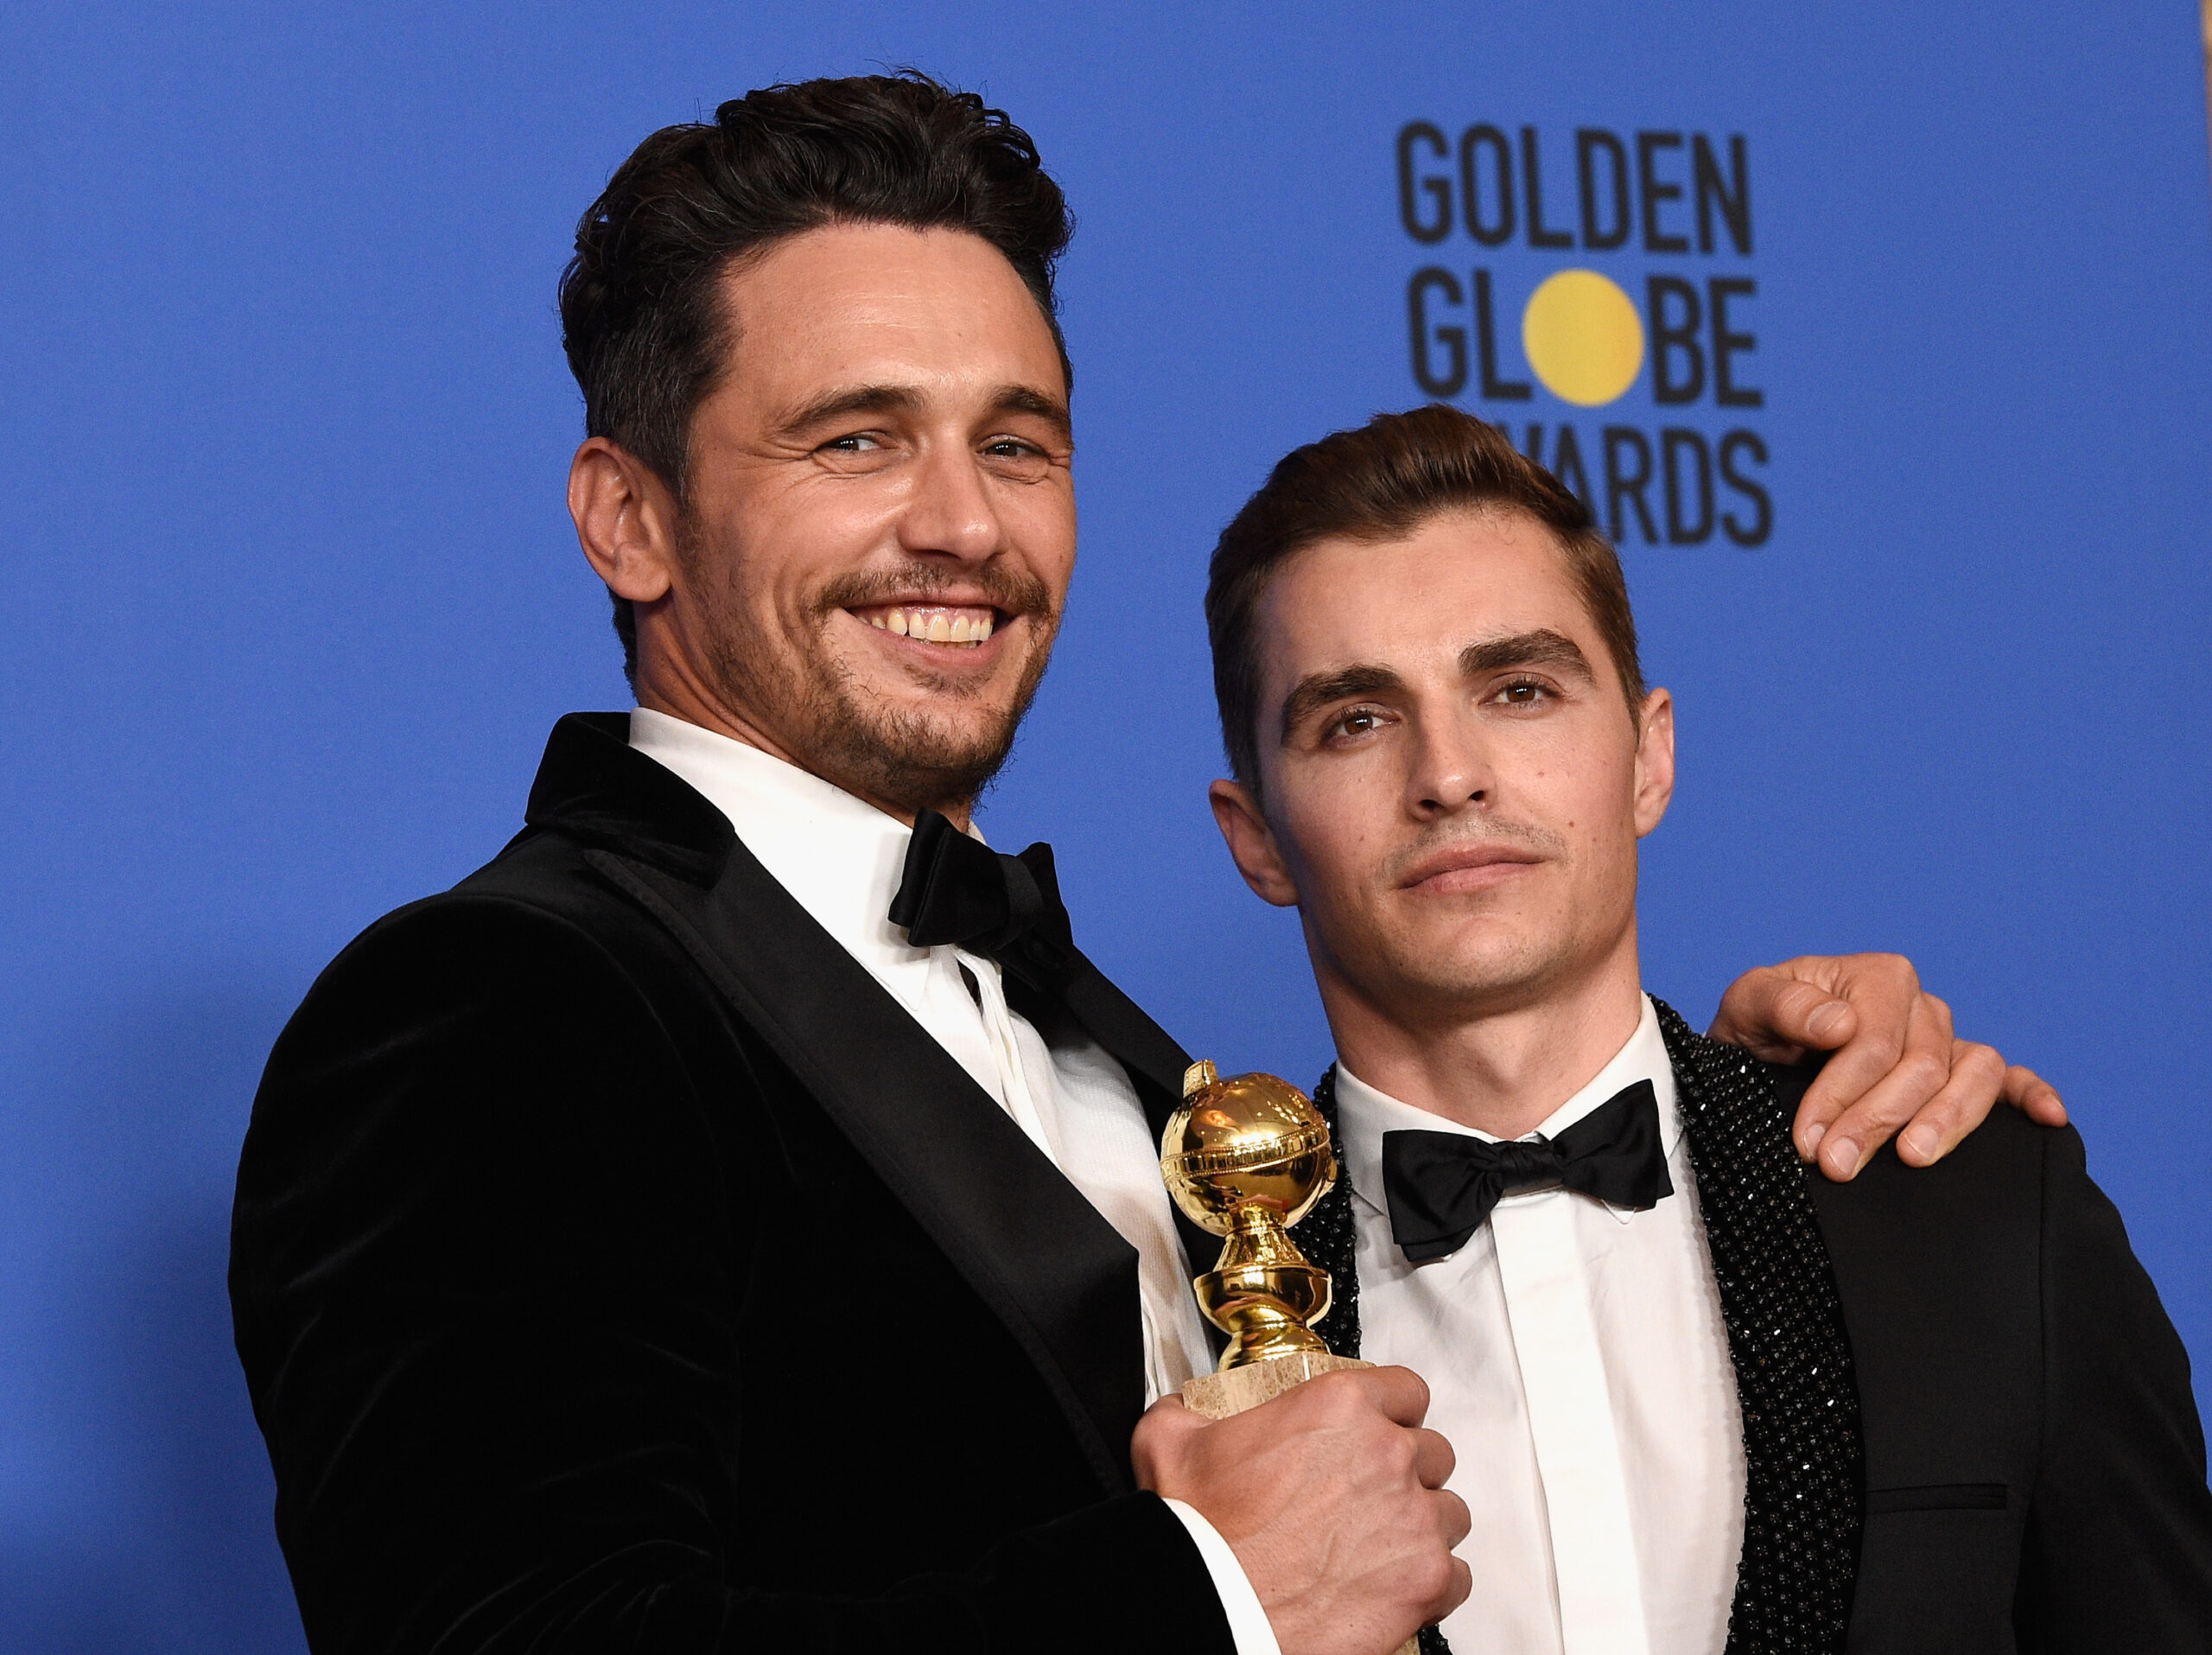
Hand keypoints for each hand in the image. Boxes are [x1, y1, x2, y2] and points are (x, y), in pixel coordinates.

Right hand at [1132, 1367, 1469, 1654]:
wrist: (1212, 1607)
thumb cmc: (1199, 1533)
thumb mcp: (1170, 1441)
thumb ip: (1189, 1411)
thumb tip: (1186, 1410)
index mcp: (1337, 1407)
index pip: (1406, 1390)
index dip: (1393, 1412)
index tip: (1380, 1432)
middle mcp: (1386, 1454)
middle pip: (1433, 1451)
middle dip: (1407, 1472)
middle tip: (1369, 1497)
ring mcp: (1413, 1518)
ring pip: (1450, 1511)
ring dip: (1422, 1524)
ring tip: (1383, 1545)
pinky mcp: (1424, 1579)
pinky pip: (1457, 1573)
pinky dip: (1432, 1581)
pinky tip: (1395, 1585)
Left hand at [1709, 953, 2065, 1181]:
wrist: (1761, 1053)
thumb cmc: (1759, 1026)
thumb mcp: (1748, 1005)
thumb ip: (1783, 1005)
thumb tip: (1839, 1024)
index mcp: (1877, 977)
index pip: (1876, 1041)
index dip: (1843, 1094)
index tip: (1809, 1140)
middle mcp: (1921, 1006)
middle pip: (1921, 1066)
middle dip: (1877, 1121)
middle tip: (1836, 1165)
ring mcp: (1946, 1041)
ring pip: (1974, 1075)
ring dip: (1946, 1121)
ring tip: (1913, 1158)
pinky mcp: (1961, 1075)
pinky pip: (2009, 1081)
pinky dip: (2033, 1095)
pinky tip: (2050, 1119)